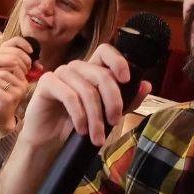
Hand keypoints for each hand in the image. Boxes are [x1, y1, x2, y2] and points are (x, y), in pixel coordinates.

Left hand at [0, 37, 37, 131]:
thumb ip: (5, 67)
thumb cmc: (1, 96)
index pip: (16, 58)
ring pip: (0, 75)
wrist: (2, 116)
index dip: (1, 58)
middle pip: (9, 64)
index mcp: (23, 77)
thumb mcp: (5, 80)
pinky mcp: (9, 99)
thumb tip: (0, 49)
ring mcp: (18, 91)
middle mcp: (23, 83)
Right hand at [20, 44, 151, 147]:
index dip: (118, 61)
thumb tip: (146, 85)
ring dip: (95, 117)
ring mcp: (60, 73)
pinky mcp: (47, 83)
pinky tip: (81, 130)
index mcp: (90, 70)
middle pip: (101, 75)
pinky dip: (79, 116)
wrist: (49, 142)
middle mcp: (76, 68)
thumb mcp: (105, 116)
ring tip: (97, 137)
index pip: (105, 51)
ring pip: (86, 90)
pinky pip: (69, 96)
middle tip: (114, 123)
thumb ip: (125, 101)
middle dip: (112, 102)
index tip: (126, 80)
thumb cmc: (75, 126)